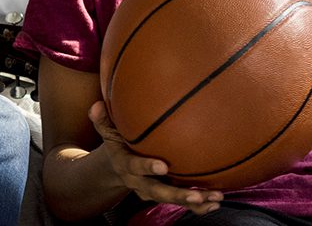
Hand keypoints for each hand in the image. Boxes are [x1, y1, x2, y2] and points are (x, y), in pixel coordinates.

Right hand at [87, 101, 222, 214]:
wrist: (115, 168)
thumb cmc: (118, 143)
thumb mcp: (108, 132)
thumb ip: (103, 121)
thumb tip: (95, 106)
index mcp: (125, 165)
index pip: (134, 167)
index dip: (147, 167)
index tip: (163, 166)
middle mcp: (139, 182)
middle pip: (157, 192)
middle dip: (176, 195)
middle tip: (195, 195)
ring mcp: (153, 190)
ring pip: (172, 200)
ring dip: (194, 201)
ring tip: (214, 199)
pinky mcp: (165, 194)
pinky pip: (182, 203)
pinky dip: (199, 205)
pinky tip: (216, 202)